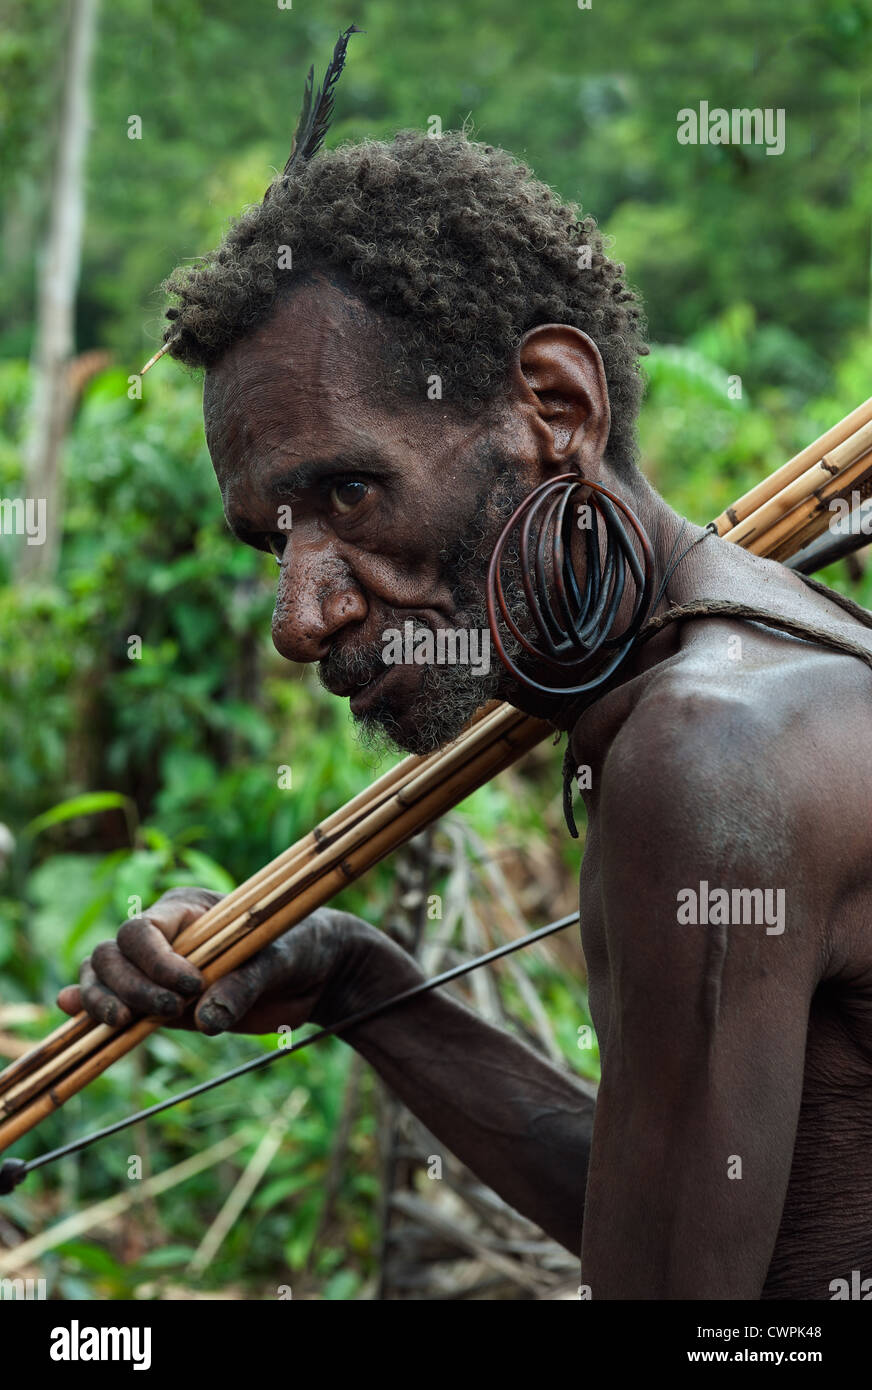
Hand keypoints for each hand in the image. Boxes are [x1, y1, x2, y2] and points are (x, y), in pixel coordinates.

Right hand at [57, 888, 408, 1036]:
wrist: (320, 973)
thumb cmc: (303, 948)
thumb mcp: (282, 959)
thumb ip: (244, 984)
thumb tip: (206, 1021)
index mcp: (189, 910)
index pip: (143, 930)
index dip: (154, 960)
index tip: (191, 986)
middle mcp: (166, 939)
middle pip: (113, 954)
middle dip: (129, 984)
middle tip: (172, 1011)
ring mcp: (159, 973)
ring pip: (105, 977)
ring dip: (103, 1000)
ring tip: (122, 1024)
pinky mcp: (163, 1007)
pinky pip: (118, 1004)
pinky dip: (92, 1009)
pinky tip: (72, 1015)